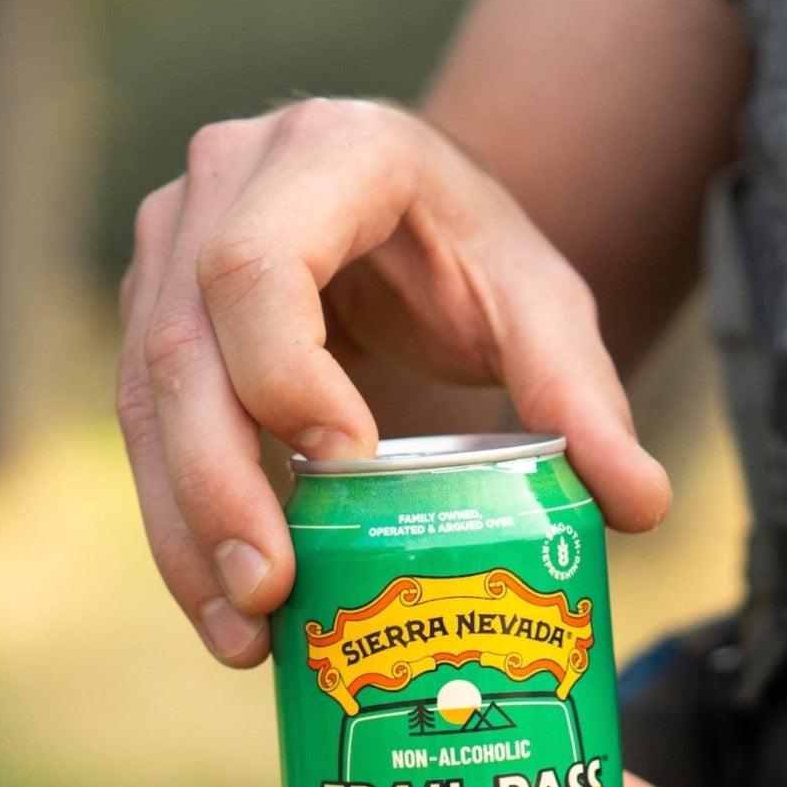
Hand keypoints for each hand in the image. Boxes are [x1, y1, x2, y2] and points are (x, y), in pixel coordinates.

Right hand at [114, 98, 669, 665]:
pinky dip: (181, 526)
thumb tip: (639, 506)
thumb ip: (583, 398)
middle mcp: (224, 181)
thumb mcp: (542, 308)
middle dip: (218, 485)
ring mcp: (171, 244)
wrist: (414, 224)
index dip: (284, 372)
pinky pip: (146, 428)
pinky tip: (225, 609)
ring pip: (148, 397)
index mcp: (328, 150)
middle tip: (269, 592)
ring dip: (186, 528)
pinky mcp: (151, 311)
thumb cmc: (476, 255)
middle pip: (184, 344)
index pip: (259, 265)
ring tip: (245, 636)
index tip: (343, 467)